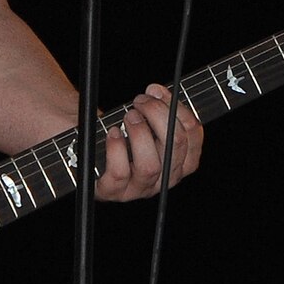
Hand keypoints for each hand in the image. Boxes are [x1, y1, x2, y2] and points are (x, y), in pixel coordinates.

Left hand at [94, 83, 202, 200]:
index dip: (178, 108)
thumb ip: (158, 109)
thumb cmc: (122, 139)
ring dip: (139, 133)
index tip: (158, 92)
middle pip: (175, 146)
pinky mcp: (113, 191)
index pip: (193, 136)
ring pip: (150, 165)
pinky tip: (113, 133)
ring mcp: (139, 188)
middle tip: (141, 101)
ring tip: (128, 116)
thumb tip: (156, 92)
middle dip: (158, 114)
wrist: (90, 156)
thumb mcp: (147, 125)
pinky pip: (120, 173)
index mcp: (179, 162)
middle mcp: (164, 179)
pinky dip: (117, 149)